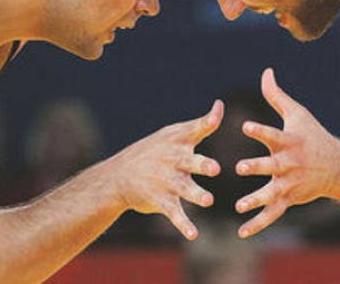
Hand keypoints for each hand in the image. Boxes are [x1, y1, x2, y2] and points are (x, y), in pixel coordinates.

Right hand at [108, 100, 223, 239]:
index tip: (217, 115)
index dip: (208, 121)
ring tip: (208, 200)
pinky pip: (175, 214)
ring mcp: (167, 181)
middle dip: (202, 164)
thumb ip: (200, 124)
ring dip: (196, 194)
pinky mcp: (162, 200)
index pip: (195, 129)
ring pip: (184, 188)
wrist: (119, 176)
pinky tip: (193, 235)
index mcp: (179, 141)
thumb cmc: (155, 150)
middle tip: (215, 168)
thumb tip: (220, 105)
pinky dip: (184, 225)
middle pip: (190, 161)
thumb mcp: (173, 134)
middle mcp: (174, 160)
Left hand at [235, 69, 337, 237]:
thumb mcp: (297, 114)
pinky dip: (258, 224)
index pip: (273, 134)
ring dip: (256, 199)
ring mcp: (290, 184)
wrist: (337, 167)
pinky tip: (241, 232)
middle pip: (272, 166)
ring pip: (272, 193)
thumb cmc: (313, 136)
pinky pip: (272, 214)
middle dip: (257, 167)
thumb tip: (265, 71)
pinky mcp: (289, 199)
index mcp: (289, 142)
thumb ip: (276, 95)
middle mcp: (290, 164)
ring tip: (239, 205)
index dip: (259, 130)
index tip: (244, 126)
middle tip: (241, 167)